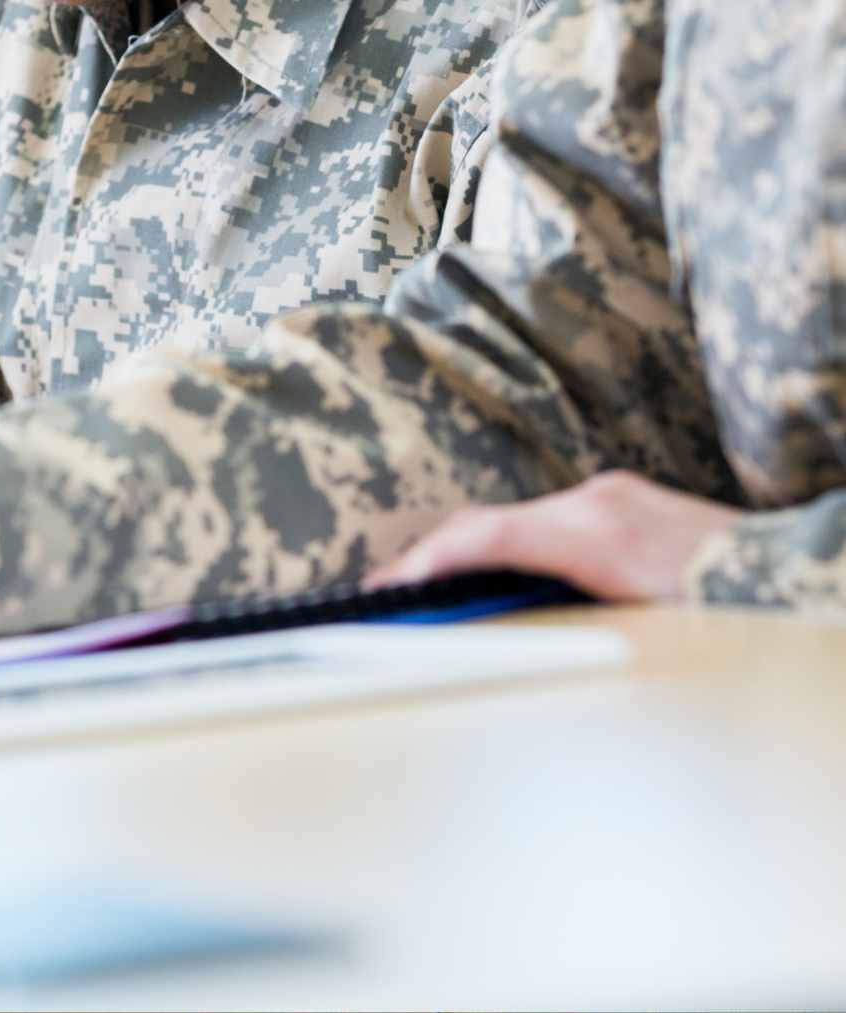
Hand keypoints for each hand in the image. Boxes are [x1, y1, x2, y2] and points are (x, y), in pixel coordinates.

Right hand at [365, 471, 742, 600]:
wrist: (801, 573)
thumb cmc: (730, 615)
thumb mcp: (637, 631)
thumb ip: (552, 624)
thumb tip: (482, 631)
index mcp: (597, 534)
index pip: (486, 536)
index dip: (427, 562)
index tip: (388, 589)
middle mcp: (597, 501)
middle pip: (488, 525)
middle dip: (432, 559)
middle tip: (390, 594)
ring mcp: (610, 495)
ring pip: (514, 522)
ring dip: (471, 555)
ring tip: (433, 591)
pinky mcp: (622, 499)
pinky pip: (544, 521)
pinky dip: (508, 548)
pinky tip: (498, 578)